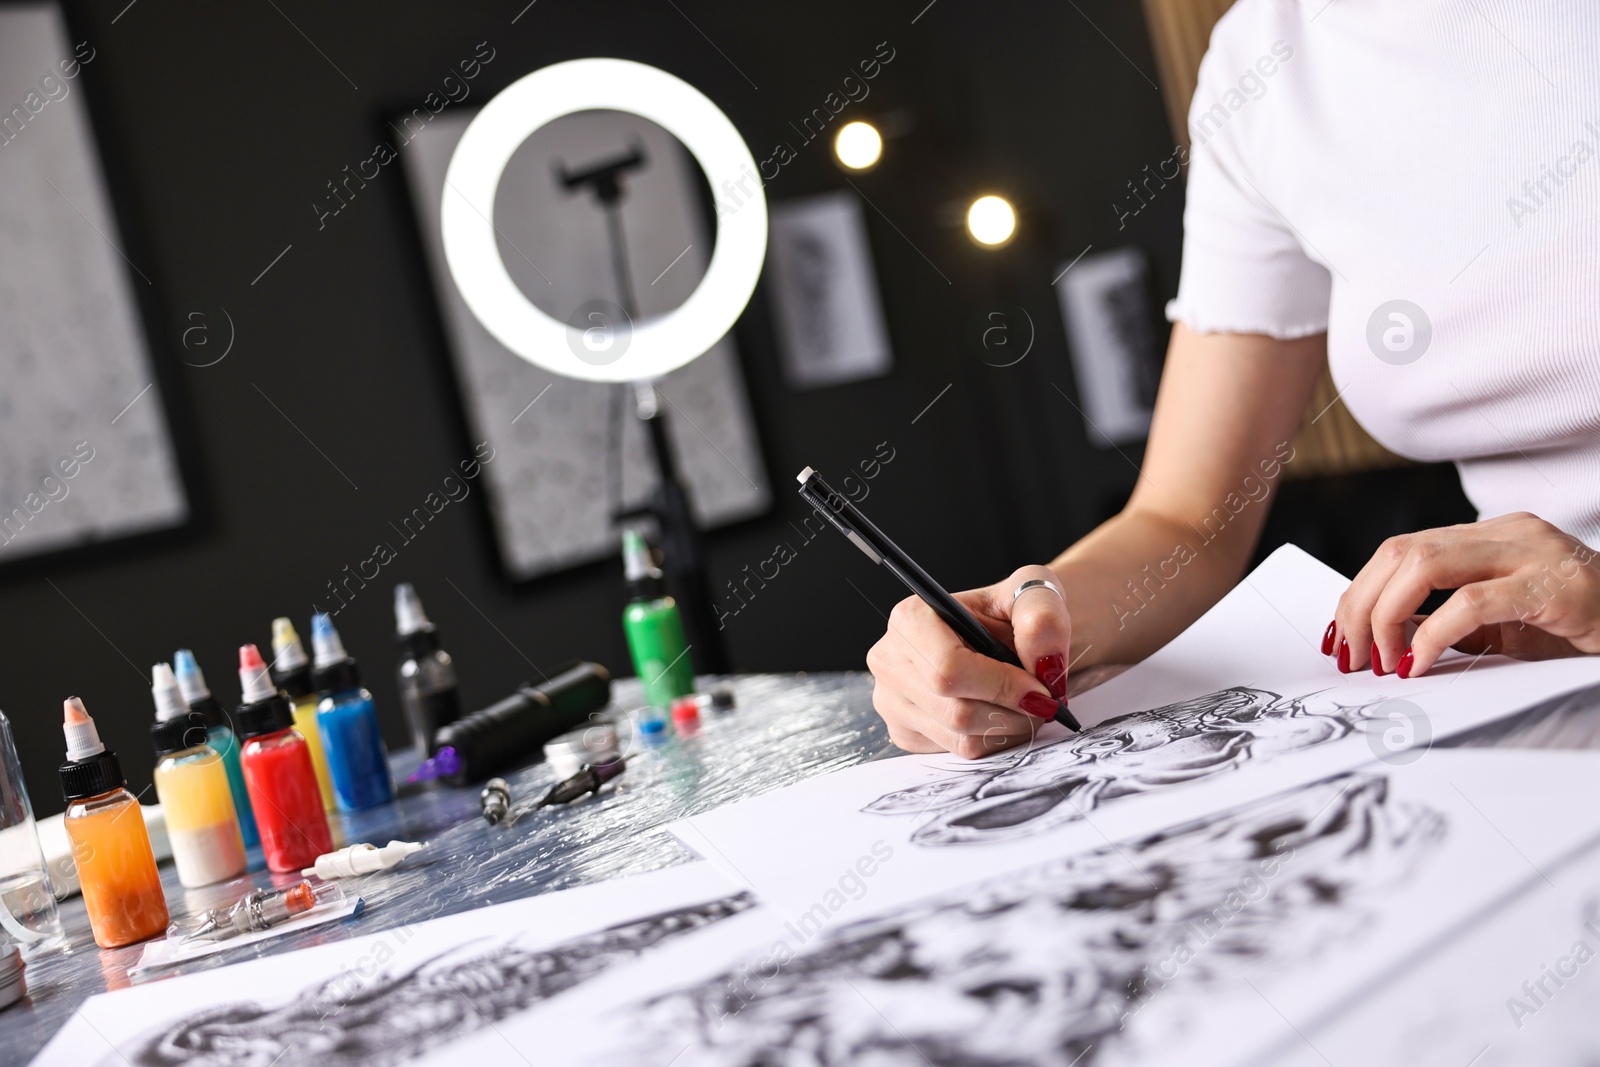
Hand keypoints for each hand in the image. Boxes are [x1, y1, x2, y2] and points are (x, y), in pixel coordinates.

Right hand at [866, 565, 1071, 757]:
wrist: (1003, 634)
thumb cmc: (1011, 612)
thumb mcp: (1034, 593)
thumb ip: (1042, 617)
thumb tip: (1043, 661)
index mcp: (911, 619)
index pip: (948, 670)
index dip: (1002, 686)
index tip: (1039, 690)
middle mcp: (890, 661)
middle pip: (957, 712)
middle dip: (1012, 712)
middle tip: (1042, 700)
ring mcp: (892, 702)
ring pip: (961, 738)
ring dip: (1007, 727)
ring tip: (1024, 703)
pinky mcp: (906, 733)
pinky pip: (958, 752)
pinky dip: (992, 739)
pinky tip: (999, 711)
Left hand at [1328, 512, 1599, 677]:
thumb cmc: (1578, 632)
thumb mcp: (1501, 628)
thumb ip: (1445, 623)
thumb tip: (1382, 638)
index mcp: (1491, 536)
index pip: (1400, 550)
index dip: (1359, 592)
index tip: (1341, 637)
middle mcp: (1509, 533)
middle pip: (1401, 552)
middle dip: (1362, 605)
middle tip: (1352, 655)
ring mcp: (1534, 552)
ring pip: (1424, 565)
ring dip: (1387, 616)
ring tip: (1382, 661)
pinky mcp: (1556, 586)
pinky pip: (1473, 602)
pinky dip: (1432, 634)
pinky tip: (1418, 664)